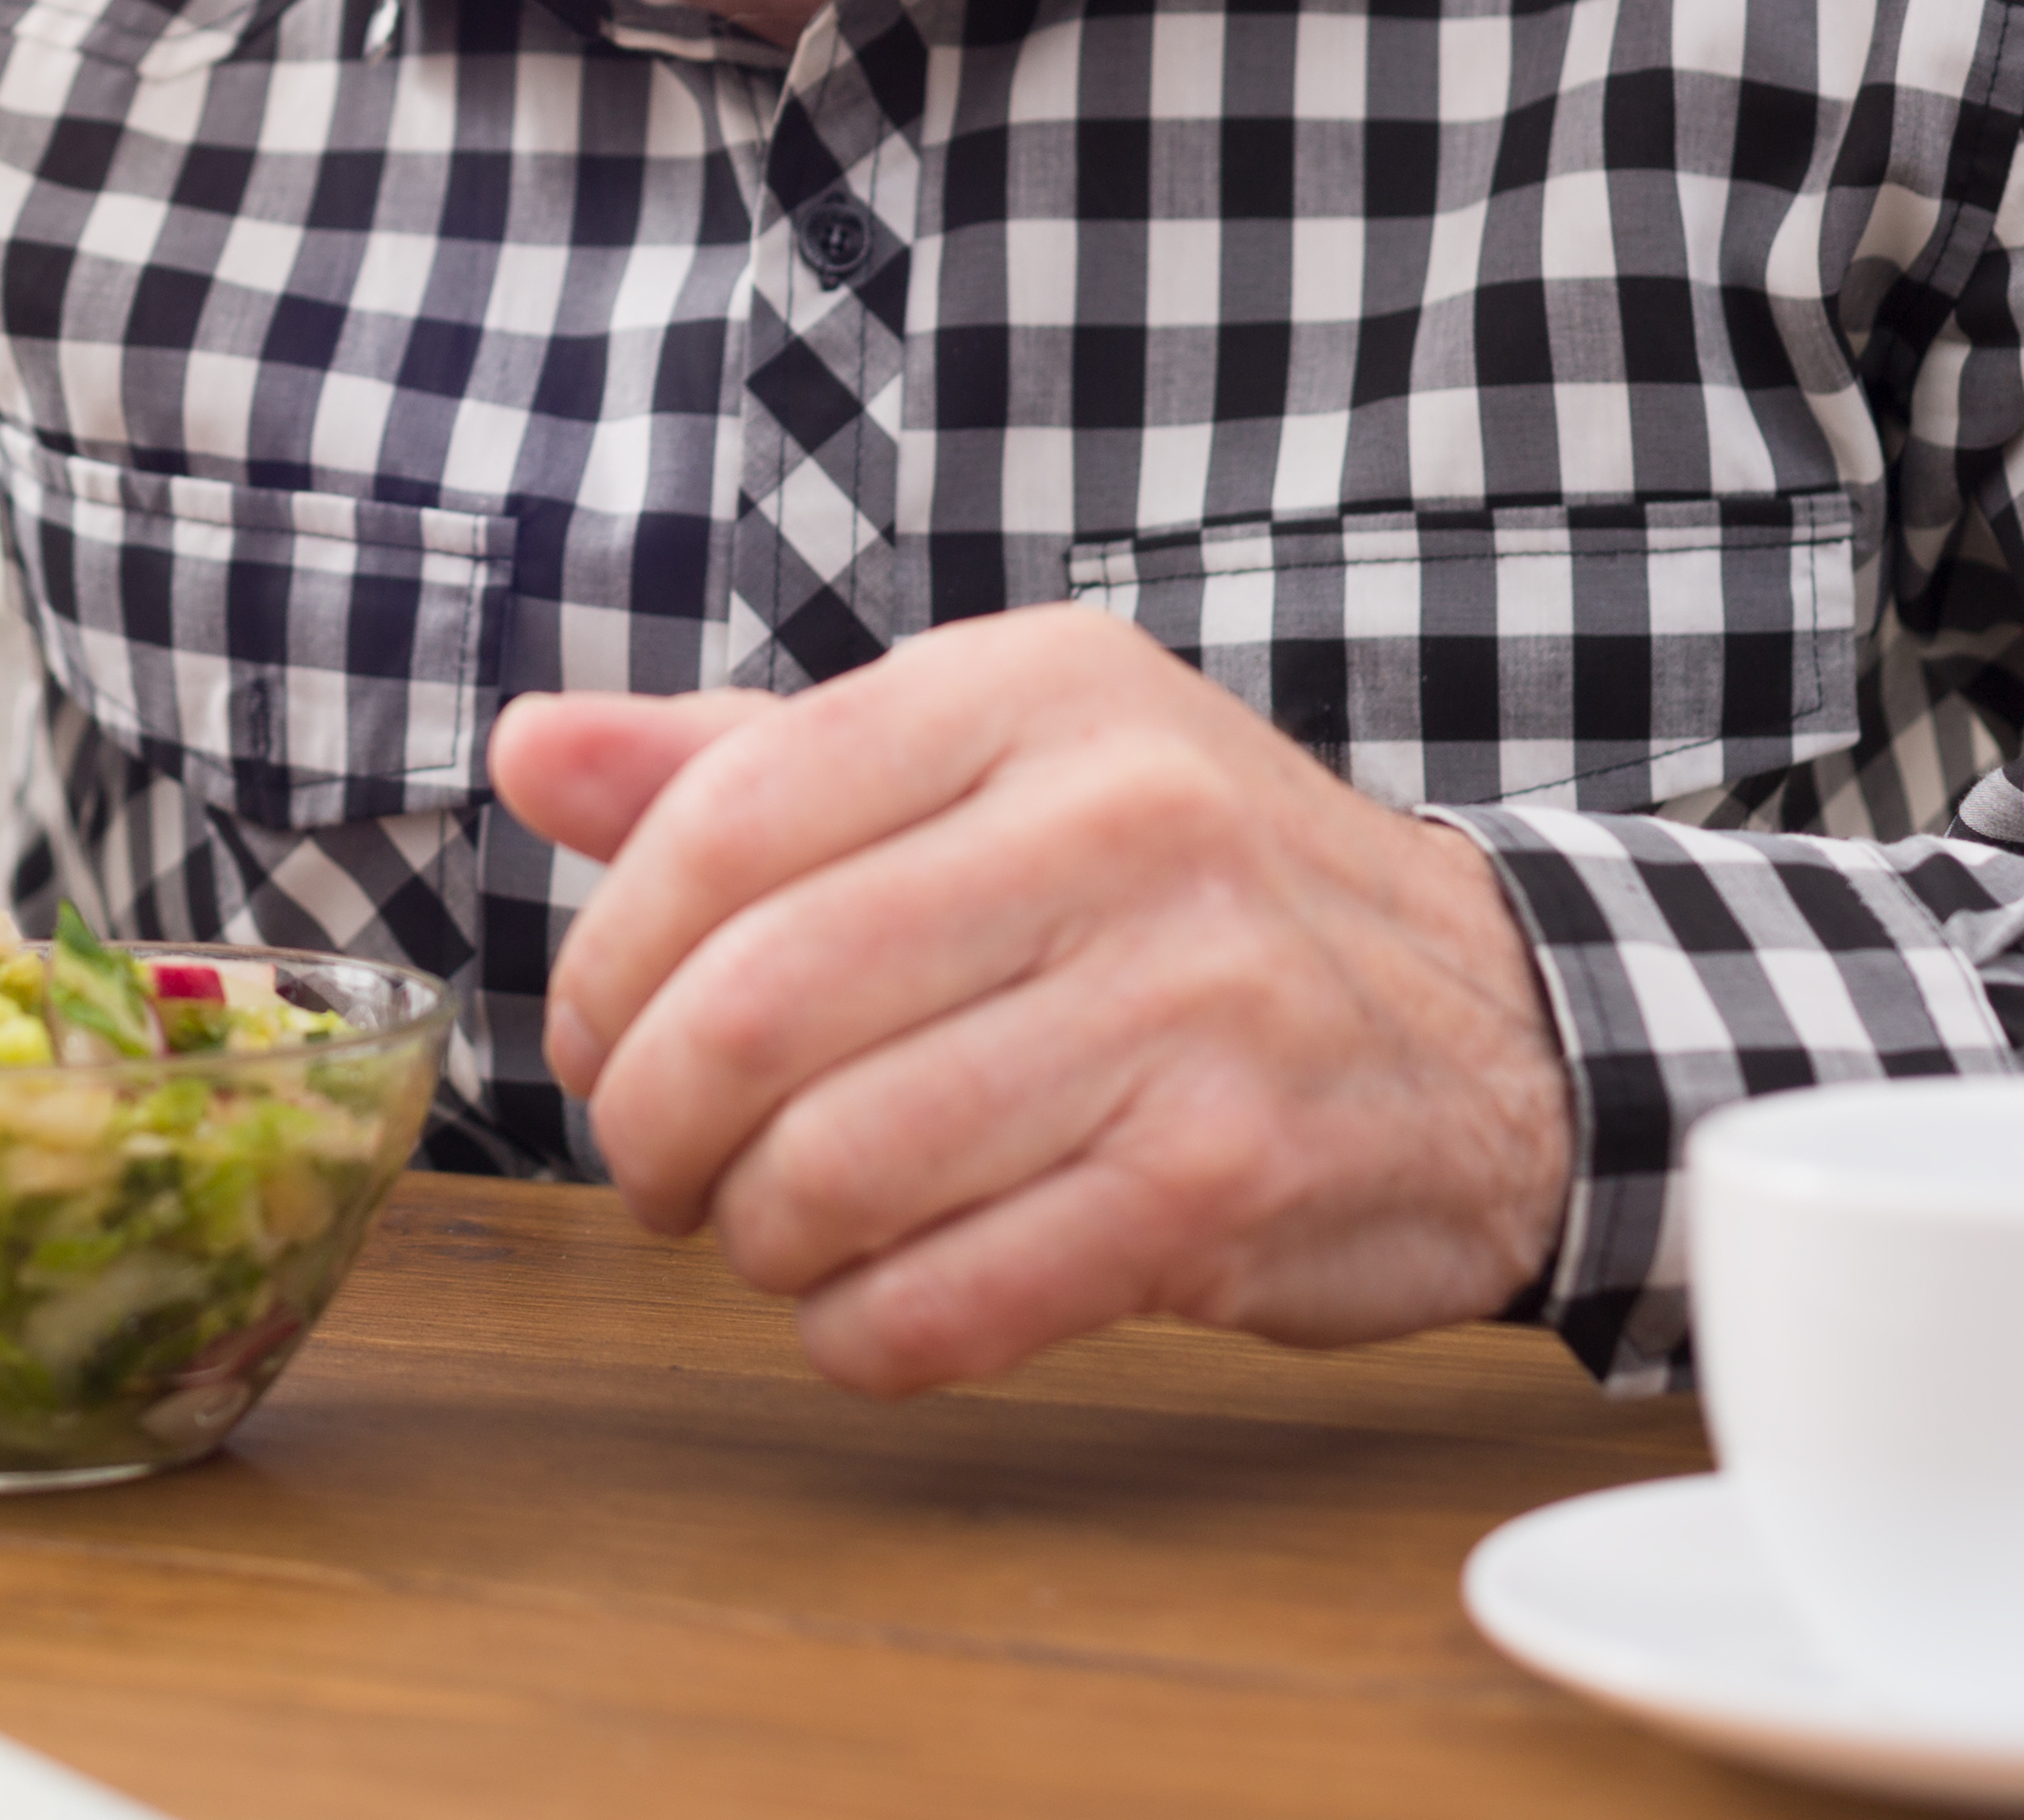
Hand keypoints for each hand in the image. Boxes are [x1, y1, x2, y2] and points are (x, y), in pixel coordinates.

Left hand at [491, 612, 1570, 1393]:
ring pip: (841, 1164)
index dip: (613, 960)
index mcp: (1030, 691)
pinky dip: (860, 1331)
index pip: (726, 821)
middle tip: (654, 1165)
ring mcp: (1187, 1005)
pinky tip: (862, 1306)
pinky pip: (954, 1296)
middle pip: (761, 1006)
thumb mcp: (990, 762)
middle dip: (654, 1123)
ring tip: (764, 1228)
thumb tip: (531, 746)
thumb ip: (747, 759)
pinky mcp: (1226, 1181)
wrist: (1492, 1026)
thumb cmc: (1190, 892)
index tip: (601, 1040)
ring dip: (753, 1235)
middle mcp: (1118, 824)